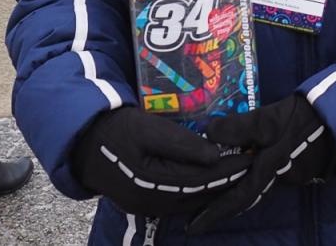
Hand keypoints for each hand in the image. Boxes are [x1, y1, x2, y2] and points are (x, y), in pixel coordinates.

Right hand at [72, 105, 251, 217]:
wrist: (83, 142)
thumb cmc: (116, 129)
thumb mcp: (148, 128)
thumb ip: (182, 144)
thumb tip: (215, 156)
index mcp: (151, 184)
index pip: (200, 180)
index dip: (228, 171)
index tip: (250, 158)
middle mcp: (150, 202)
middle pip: (198, 196)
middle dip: (227, 182)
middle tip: (252, 166)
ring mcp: (146, 206)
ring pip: (190, 201)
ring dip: (215, 189)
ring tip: (238, 172)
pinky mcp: (145, 201)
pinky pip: (179, 200)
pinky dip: (198, 191)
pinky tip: (211, 181)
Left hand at [187, 94, 335, 233]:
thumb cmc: (307, 120)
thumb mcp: (270, 119)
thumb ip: (240, 127)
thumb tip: (208, 133)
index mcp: (268, 171)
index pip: (236, 199)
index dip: (213, 213)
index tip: (192, 228)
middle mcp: (279, 178)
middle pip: (246, 195)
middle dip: (222, 202)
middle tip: (198, 207)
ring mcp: (292, 172)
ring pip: (259, 182)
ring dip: (240, 184)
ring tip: (219, 181)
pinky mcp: (301, 162)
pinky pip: (272, 171)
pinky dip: (256, 170)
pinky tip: (251, 160)